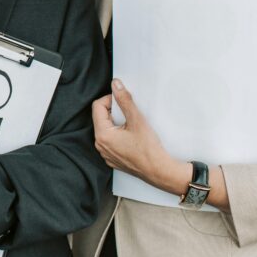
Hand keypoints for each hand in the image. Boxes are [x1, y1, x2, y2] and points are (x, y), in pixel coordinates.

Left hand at [92, 79, 189, 194]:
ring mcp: (106, 154)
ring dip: (116, 123)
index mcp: (102, 135)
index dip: (110, 99)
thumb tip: (115, 85)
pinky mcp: (112, 158)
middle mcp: (100, 145)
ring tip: (132, 125)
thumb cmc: (149, 149)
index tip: (123, 101)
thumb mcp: (137, 120)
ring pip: (106, 129)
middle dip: (114, 111)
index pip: (97, 106)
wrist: (159, 171)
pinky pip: (111, 141)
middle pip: (101, 117)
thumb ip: (124, 100)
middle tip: (129, 113)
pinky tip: (132, 137)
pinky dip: (118, 135)